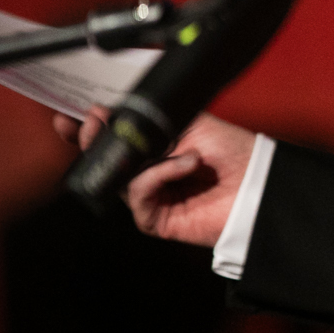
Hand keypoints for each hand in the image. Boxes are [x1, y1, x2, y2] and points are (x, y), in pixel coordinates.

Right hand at [53, 106, 256, 245]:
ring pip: (118, 177)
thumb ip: (152, 119)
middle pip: (107, 160)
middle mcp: (149, 173)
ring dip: (133, 155)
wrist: (260, 180)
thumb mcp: (190, 122)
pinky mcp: (156, 220)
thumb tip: (113, 111)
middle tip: (91, 124)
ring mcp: (152, 198)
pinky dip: (159, 174)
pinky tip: (186, 164)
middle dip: (94, 140)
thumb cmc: (233, 151)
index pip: (115, 140)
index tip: (74, 115)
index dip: (92, 130)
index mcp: (156, 149)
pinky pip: (140, 194)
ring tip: (159, 143)